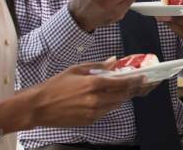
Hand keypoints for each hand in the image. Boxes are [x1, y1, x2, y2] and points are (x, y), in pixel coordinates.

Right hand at [31, 58, 159, 126]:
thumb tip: (114, 61)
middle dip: (134, 89)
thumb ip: (98, 66)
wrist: (39, 107)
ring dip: (123, 97)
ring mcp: (93, 112)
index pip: (122, 83)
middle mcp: (96, 99)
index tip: (144, 77)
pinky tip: (110, 98)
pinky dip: (111, 104)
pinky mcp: (89, 120)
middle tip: (141, 84)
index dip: (135, 80)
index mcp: (93, 84)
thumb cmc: (55, 86)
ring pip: (116, 104)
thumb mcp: (77, 69)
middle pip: (123, 95)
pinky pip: (106, 112)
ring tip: (128, 89)